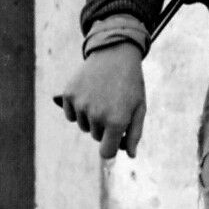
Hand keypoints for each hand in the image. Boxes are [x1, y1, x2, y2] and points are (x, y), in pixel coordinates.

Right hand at [57, 44, 146, 160]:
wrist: (115, 53)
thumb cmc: (130, 83)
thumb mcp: (139, 108)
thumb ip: (134, 134)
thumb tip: (130, 155)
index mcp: (117, 121)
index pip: (106, 153)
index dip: (110, 148)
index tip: (114, 141)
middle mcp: (97, 115)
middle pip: (96, 137)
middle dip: (104, 127)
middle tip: (113, 106)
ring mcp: (81, 104)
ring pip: (83, 125)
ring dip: (91, 118)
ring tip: (102, 97)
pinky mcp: (69, 95)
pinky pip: (70, 115)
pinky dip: (77, 109)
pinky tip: (88, 94)